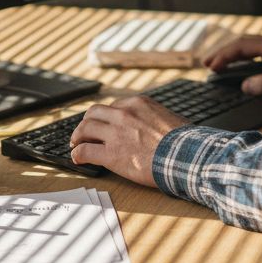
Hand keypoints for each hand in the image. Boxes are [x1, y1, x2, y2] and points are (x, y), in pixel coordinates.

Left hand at [70, 97, 188, 186]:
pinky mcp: (111, 154)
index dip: (105, 117)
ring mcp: (116, 133)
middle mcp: (123, 114)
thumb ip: (156, 118)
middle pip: (93, 113)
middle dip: (86, 122)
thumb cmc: (184, 141)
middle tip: (83, 133)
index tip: (103, 125)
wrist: (185, 156)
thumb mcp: (170, 118)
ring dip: (77, 136)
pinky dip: (78, 154)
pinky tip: (77, 158)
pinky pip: (85, 150)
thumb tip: (159, 125)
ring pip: (85, 128)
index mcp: (138, 104)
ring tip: (75, 144)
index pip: (113, 107)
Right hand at [203, 35, 261, 97]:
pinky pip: (260, 52)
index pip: (242, 46)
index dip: (223, 56)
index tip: (210, 67)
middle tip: (206, 64)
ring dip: (234, 54)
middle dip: (223, 53)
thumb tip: (245, 86)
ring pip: (251, 46)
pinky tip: (243, 66)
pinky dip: (246, 58)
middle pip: (243, 43)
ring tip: (219, 64)